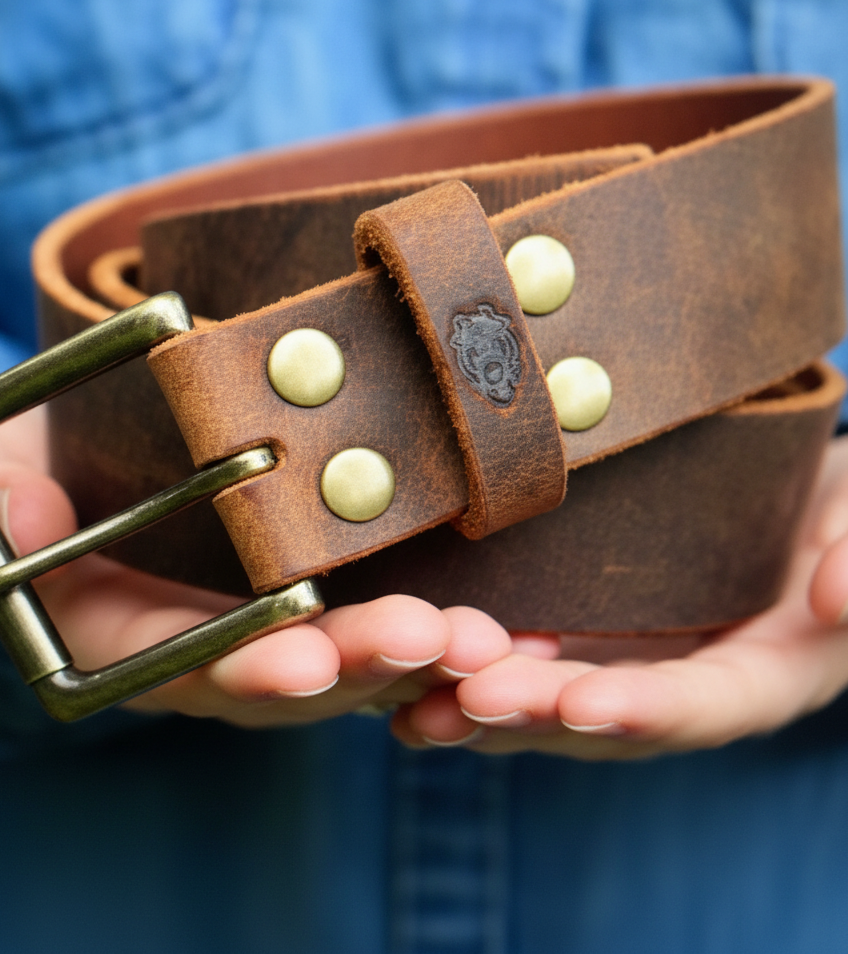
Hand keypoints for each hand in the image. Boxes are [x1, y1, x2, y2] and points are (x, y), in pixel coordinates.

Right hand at [0, 408, 512, 725]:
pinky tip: (512, 627)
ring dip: (420, 654)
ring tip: (490, 641)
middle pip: (288, 676)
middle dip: (359, 666)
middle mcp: (208, 650)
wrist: (77, 462)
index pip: (182, 669)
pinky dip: (442, 631)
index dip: (240, 668)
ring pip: (351, 658)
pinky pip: (383, 619)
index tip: (301, 661)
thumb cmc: (17, 481)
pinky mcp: (322, 588)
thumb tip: (16, 516)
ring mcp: (271, 623)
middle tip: (436, 642)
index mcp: (125, 639)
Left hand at [391, 435, 847, 758]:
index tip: (588, 704)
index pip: (705, 706)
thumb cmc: (840, 516)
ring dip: (477, 705)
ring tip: (412, 702)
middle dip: (535, 714)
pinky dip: (461, 661)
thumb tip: (840, 598)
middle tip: (465, 702)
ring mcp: (622, 658)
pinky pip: (516, 652)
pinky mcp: (577, 628)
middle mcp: (679, 684)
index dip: (649, 711)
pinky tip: (406, 659)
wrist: (791, 493)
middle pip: (602, 718)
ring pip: (544, 699)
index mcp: (762, 675)